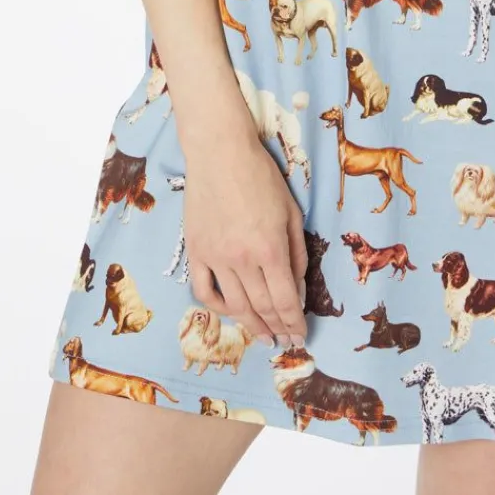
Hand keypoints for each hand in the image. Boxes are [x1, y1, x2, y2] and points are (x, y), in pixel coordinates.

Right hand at [183, 138, 308, 347]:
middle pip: (262, 307)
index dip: (294, 323)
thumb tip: (297, 287)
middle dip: (277, 328)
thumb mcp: (291, 211)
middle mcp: (242, 259)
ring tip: (263, 337)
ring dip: (252, 326)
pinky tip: (232, 311)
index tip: (300, 336)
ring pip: (235, 305)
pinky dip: (218, 308)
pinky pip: (204, 291)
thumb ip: (296, 252)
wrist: (220, 152)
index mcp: (271, 248)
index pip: (285, 300)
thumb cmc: (261, 176)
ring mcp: (215, 257)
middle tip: (285, 341)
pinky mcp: (195, 252)